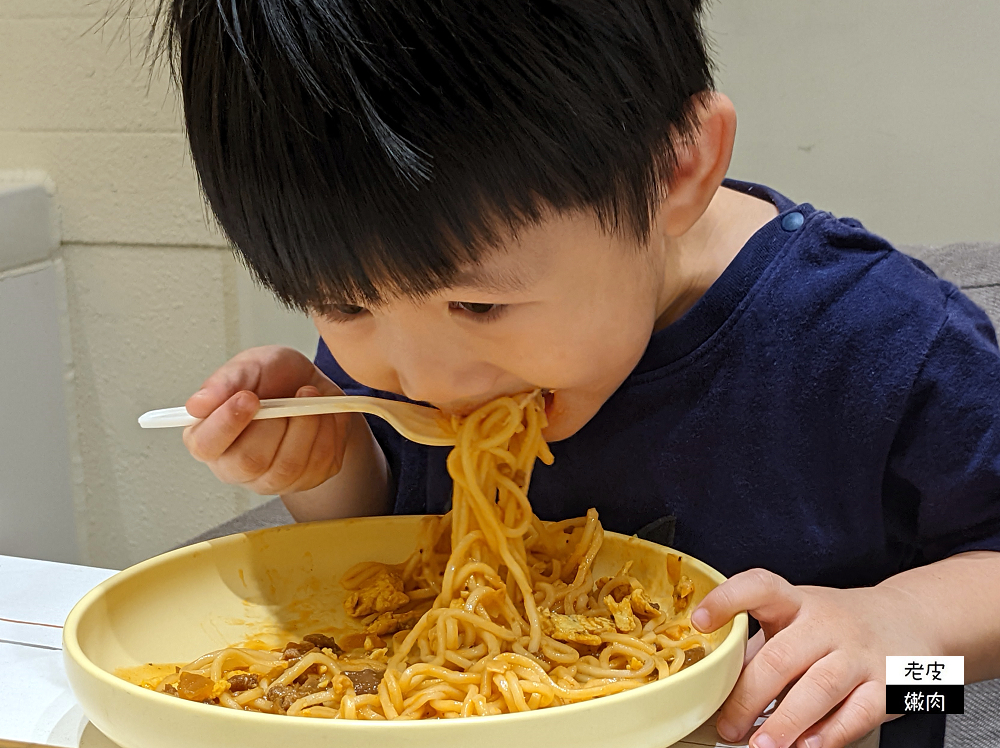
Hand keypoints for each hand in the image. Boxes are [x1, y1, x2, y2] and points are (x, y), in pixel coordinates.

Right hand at [182, 345, 353, 494]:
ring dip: (305, 425)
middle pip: (250, 462)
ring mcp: (272, 479)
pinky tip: (322, 411)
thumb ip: (223, 382)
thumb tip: (196, 405)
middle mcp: (236, 468)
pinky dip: (327, 430)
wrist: (310, 384)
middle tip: (289, 396)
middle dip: (275, 424)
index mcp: (209, 439)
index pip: (206, 445)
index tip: (248, 397)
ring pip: (288, 466)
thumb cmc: (272, 378)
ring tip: (309, 395)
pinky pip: (320, 463)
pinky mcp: (308, 479)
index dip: (227, 423)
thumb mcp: (248, 366)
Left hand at [691, 569, 931, 747]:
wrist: (907, 618)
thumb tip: (715, 687)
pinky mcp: (888, 683)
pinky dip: (831, 734)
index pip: (759, 587)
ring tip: (763, 745)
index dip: (727, 600)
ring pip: (819, 687)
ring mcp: (859, 652)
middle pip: (782, 656)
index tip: (699, 622)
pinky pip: (858, 712)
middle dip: (749, 697)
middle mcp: (827, 623)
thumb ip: (759, 648)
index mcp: (795, 602)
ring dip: (786, 721)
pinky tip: (808, 746)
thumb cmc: (834, 625)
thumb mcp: (795, 620)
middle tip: (730, 727)